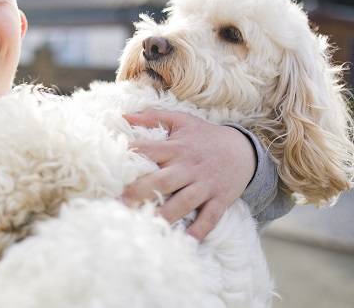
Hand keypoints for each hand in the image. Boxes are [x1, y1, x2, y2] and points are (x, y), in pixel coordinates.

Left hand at [121, 109, 255, 239]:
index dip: (131, 156)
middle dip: (142, 192)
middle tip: (121, 204)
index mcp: (177, 148)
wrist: (243, 150)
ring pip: (184, 202)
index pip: (150, 150)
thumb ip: (152, 117)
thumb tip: (123, 116)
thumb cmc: (204, 136)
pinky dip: (200, 229)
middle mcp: (189, 167)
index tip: (112, 168)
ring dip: (165, 215)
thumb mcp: (181, 120)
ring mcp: (205, 185)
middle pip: (163, 181)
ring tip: (146, 225)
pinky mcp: (220, 199)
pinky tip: (186, 240)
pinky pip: (210, 216)